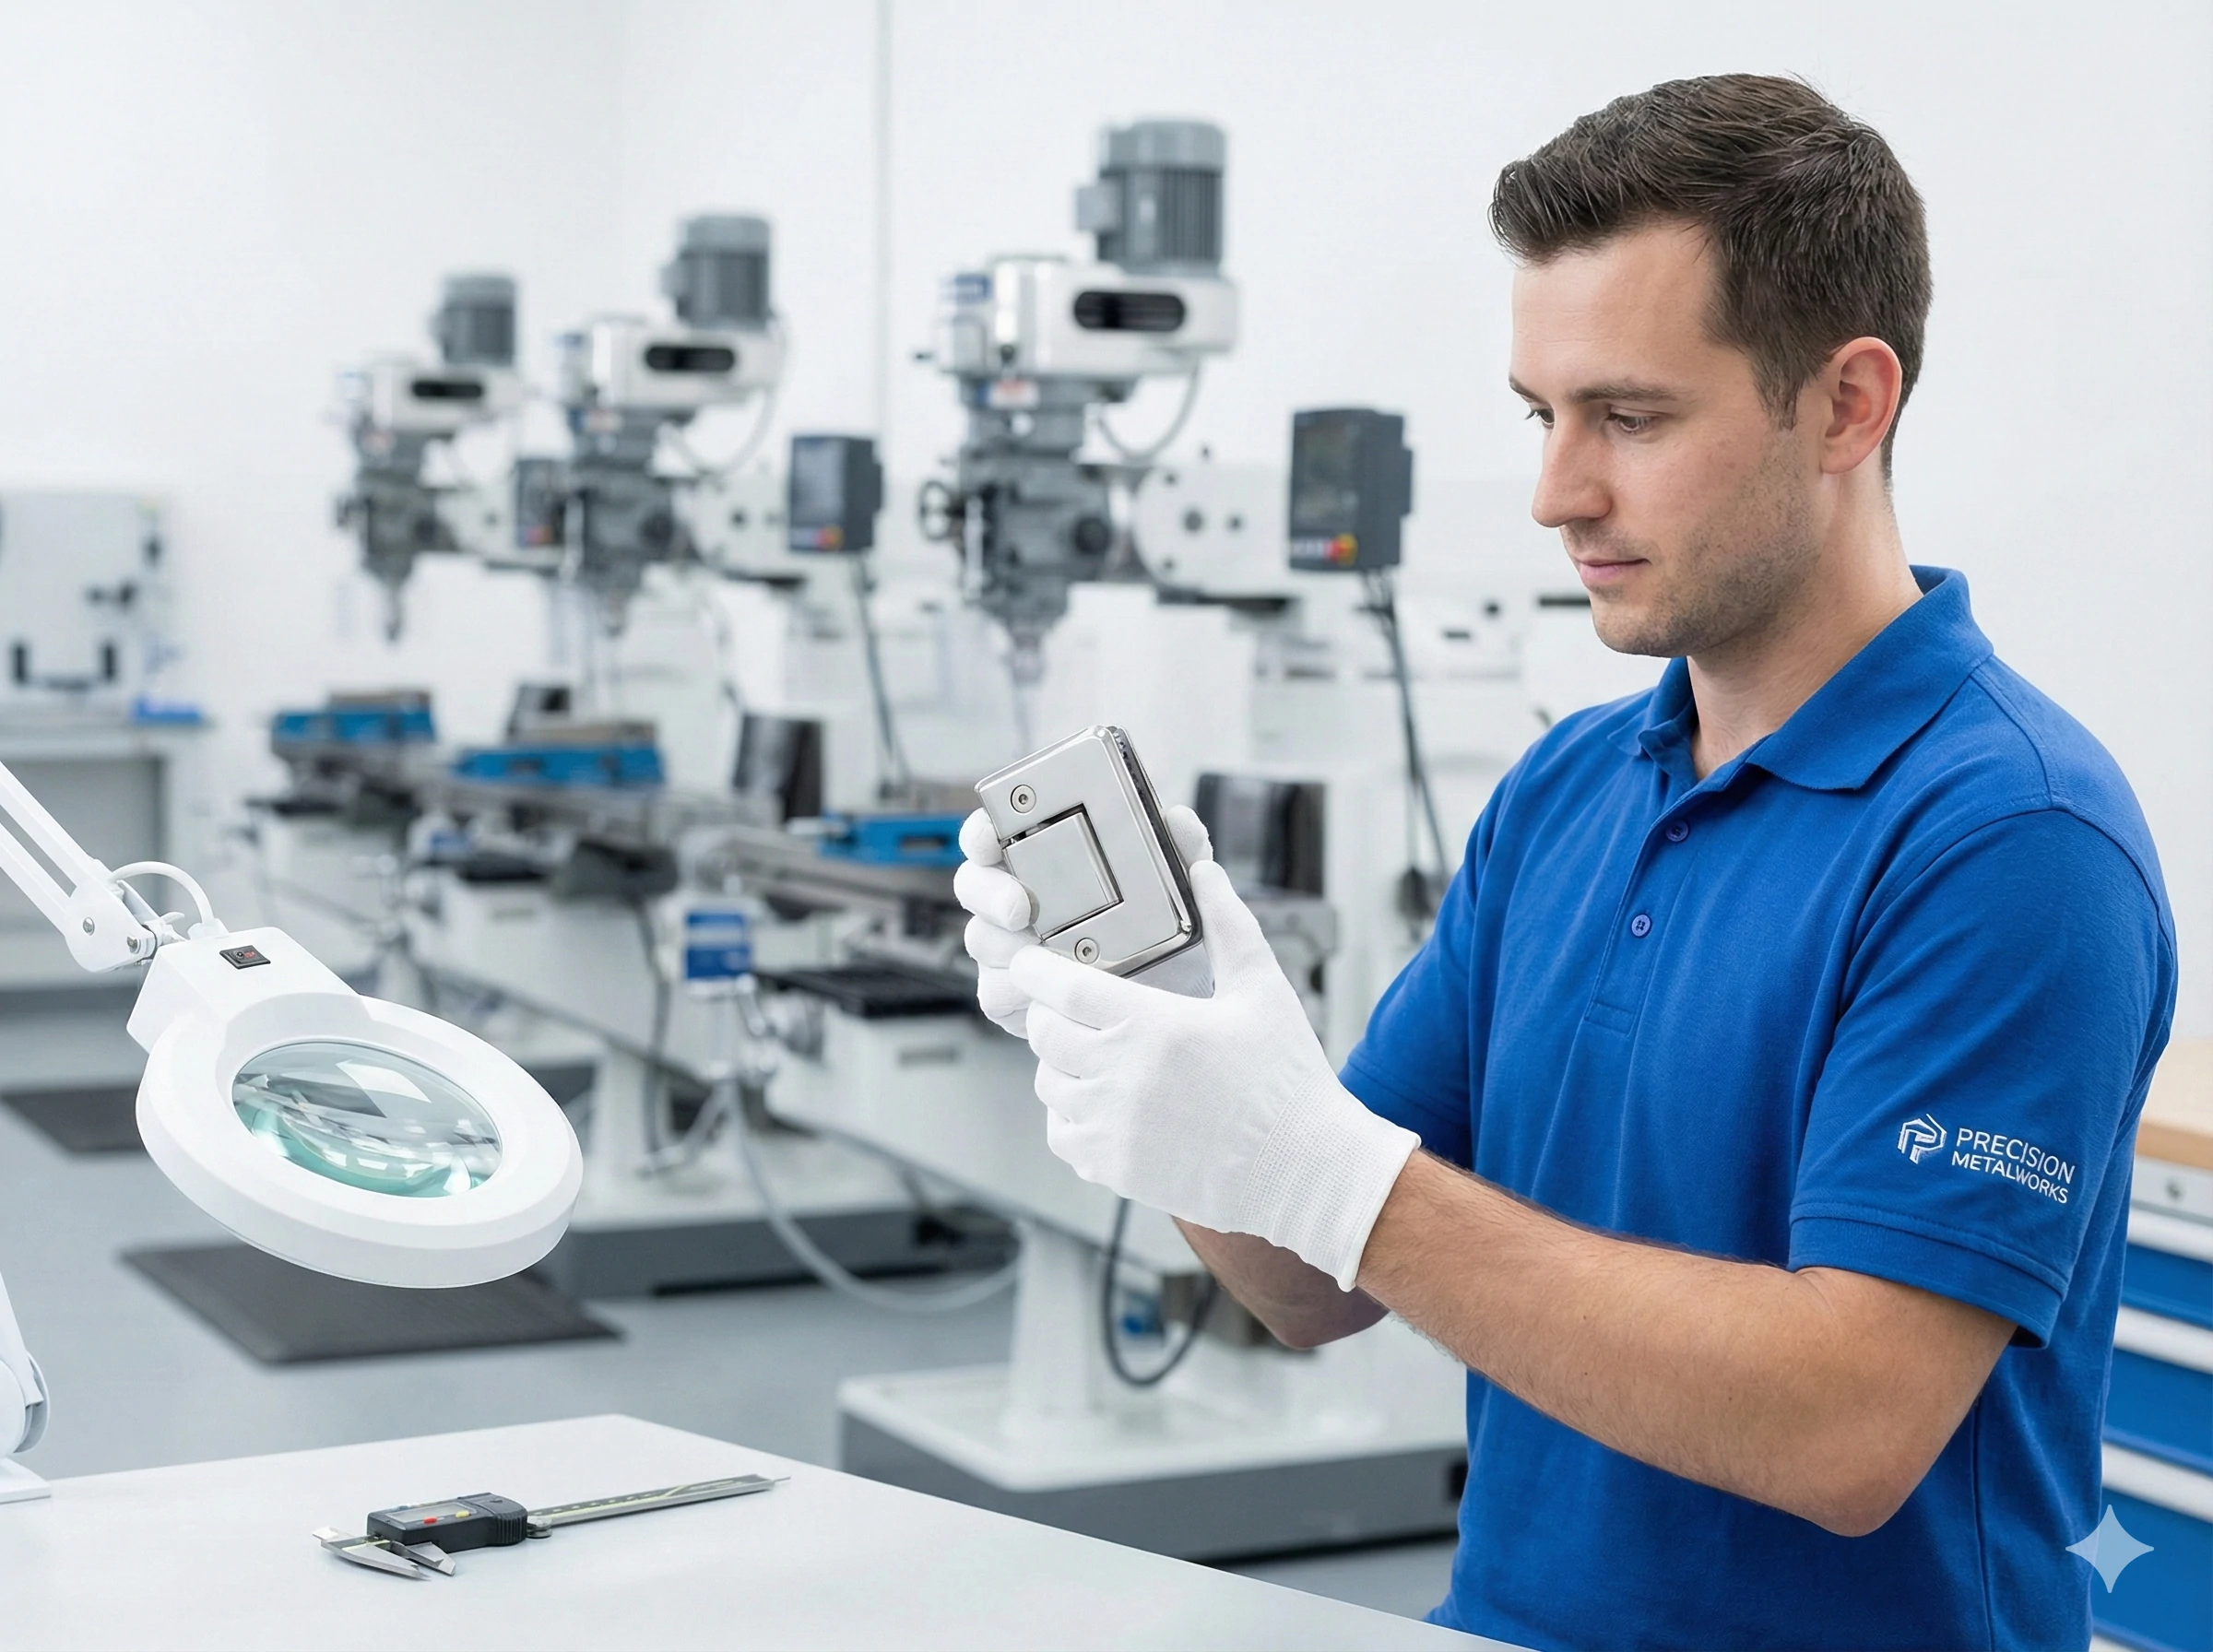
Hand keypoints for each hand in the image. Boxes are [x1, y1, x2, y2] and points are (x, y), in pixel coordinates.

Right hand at [955, 803, 1212, 1037]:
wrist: (1171, 1004)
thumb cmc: (1166, 939)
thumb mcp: (1181, 889)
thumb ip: (1180, 851)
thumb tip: (1178, 820)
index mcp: (1043, 862)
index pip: (995, 835)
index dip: (982, 832)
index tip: (989, 839)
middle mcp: (1017, 900)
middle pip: (974, 884)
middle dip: (990, 893)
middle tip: (1020, 908)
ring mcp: (1009, 948)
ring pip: (981, 939)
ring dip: (1006, 946)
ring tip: (1042, 953)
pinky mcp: (1011, 994)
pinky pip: (993, 992)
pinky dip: (1016, 992)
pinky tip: (1042, 993)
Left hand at [1011, 859, 1418, 1288]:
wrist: (1306, 1171)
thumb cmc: (1289, 1080)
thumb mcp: (1264, 989)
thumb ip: (1228, 924)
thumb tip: (1203, 869)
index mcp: (1153, 1025)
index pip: (1061, 988)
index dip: (1034, 969)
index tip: (1027, 959)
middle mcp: (1122, 1077)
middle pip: (1045, 1034)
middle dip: (1051, 1014)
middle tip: (1072, 1007)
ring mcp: (1114, 1128)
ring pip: (1049, 1085)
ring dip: (1061, 1065)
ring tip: (1095, 1053)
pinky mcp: (1115, 1170)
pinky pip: (1062, 1135)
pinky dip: (1072, 1116)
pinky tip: (1106, 1103)